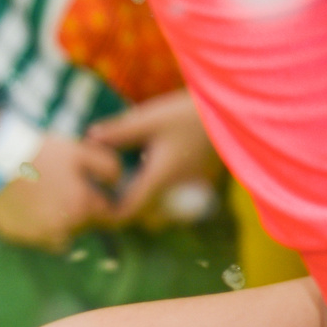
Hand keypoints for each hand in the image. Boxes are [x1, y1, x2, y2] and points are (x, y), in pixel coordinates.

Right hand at [0, 136, 121, 251]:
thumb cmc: (42, 152)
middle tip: (64, 189)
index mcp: (82, 208)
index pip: (108, 218)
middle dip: (80, 212)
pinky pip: (33, 236)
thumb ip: (110, 168)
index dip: (103, 204)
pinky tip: (27, 204)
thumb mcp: (82, 151)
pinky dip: (34, 225)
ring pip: (59, 236)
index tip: (94, 193)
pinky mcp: (16, 236)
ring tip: (46, 198)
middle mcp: (62, 229)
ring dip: (59, 223)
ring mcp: (36, 235)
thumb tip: (117, 184)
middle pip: (83, 227)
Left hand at [85, 91, 221, 227]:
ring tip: (130, 183)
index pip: (128, 212)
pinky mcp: (206, 178)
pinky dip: (164, 193)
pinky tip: (155, 170)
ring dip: (147, 202)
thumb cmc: (190, 113)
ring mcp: (195, 186)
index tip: (95, 202)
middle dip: (126, 210)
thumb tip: (88, 138)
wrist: (237, 110)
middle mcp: (177, 189)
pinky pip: (180, 197)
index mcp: (159, 179)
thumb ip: (118, 131)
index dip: (108, 214)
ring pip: (164, 209)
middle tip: (107, 194)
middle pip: (146, 216)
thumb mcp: (150, 119)